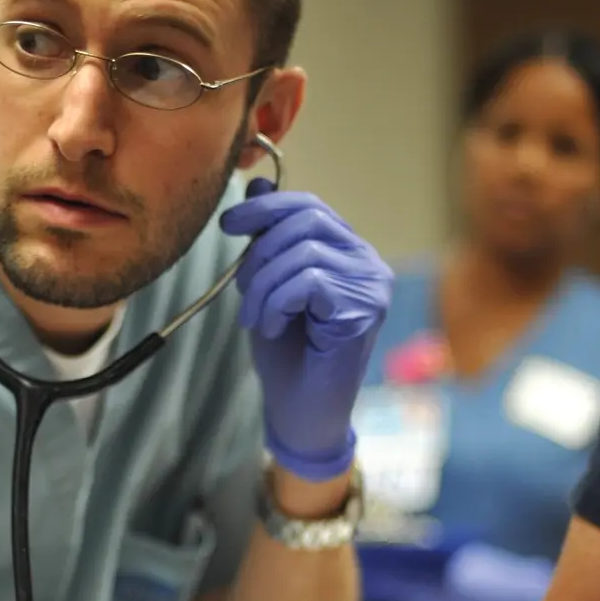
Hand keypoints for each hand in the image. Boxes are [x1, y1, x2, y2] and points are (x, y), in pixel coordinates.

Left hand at [221, 182, 391, 481]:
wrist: (301, 413)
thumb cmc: (288, 355)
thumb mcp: (268, 287)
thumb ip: (268, 241)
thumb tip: (256, 187)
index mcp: (347, 252)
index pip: (310, 206)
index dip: (266, 207)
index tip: (228, 224)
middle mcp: (367, 263)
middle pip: (306, 221)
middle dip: (259, 253)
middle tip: (241, 292)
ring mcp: (371, 286)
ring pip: (303, 252)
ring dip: (263, 286)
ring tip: (255, 318)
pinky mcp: (365, 310)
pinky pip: (309, 281)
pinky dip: (277, 302)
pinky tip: (271, 327)